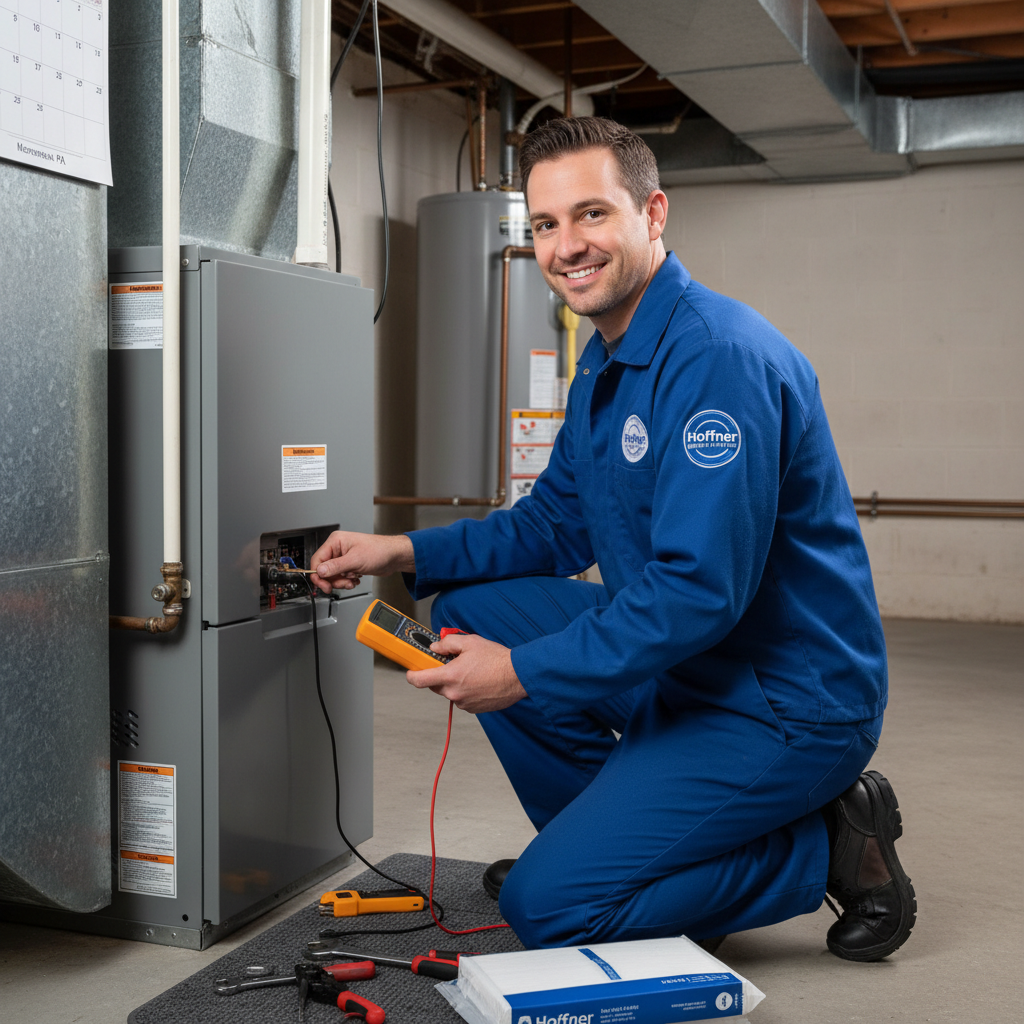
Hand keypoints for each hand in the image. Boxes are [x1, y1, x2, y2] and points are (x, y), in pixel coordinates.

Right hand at [309, 531, 414, 593]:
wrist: (394, 557)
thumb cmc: (379, 550)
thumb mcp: (355, 560)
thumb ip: (335, 567)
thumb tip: (319, 571)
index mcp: (335, 541)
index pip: (317, 560)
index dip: (318, 575)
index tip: (324, 585)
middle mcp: (338, 549)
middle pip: (324, 570)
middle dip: (334, 580)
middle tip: (343, 583)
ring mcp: (343, 557)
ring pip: (333, 575)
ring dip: (342, 581)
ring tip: (352, 580)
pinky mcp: (349, 565)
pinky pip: (341, 577)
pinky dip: (347, 581)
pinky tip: (356, 579)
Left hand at [407, 633, 526, 713]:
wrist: (518, 676)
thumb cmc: (497, 659)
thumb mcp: (470, 642)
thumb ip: (448, 643)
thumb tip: (435, 647)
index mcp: (450, 676)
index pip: (419, 680)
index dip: (411, 675)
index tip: (410, 671)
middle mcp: (454, 693)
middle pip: (434, 686)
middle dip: (439, 675)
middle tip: (452, 663)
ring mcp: (464, 703)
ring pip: (450, 692)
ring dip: (454, 683)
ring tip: (472, 671)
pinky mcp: (474, 709)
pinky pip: (462, 699)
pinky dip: (466, 691)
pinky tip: (479, 681)